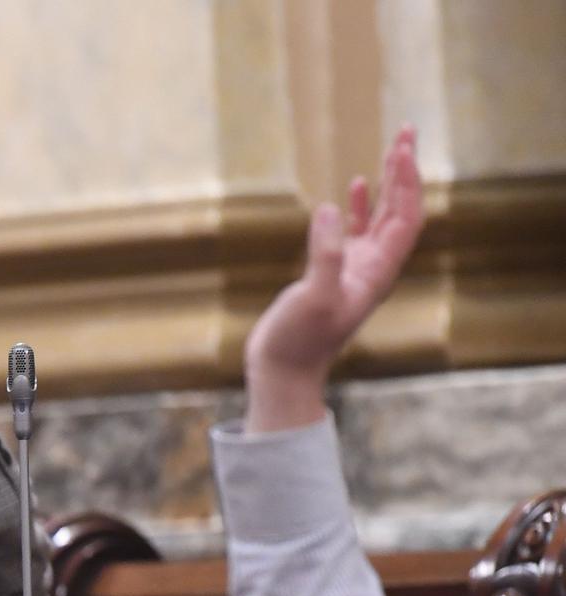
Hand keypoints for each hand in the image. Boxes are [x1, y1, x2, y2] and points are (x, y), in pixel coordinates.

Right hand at [245, 127, 422, 427]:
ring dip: (389, 183)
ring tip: (391, 148)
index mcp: (379, 271)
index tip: (400, 148)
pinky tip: (355, 187)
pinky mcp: (334, 272)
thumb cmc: (299, 340)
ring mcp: (356, 268)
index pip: (405, 216)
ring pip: (383, 217)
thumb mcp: (313, 297)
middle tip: (406, 131)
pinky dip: (360, 206)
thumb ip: (325, 254)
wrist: (283, 370)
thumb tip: (333, 208)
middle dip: (406, 171)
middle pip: (402, 210)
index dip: (407, 181)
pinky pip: (356, 232)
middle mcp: (375, 266)